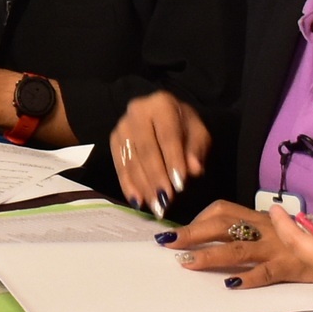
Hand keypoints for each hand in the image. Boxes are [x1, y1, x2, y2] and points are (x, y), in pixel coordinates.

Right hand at [107, 89, 210, 209]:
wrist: (163, 118)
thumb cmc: (183, 128)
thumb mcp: (198, 134)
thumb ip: (197, 150)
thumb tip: (194, 170)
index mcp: (161, 104)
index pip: (168, 136)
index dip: (174, 161)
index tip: (180, 186)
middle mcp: (137, 111)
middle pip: (146, 149)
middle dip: (157, 178)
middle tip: (166, 201)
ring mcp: (122, 126)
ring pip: (132, 160)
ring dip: (144, 186)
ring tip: (155, 207)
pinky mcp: (114, 140)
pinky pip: (120, 166)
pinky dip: (129, 186)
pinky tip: (138, 201)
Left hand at [158, 199, 312, 286]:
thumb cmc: (300, 242)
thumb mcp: (273, 230)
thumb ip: (246, 231)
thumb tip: (210, 238)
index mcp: (258, 218)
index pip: (223, 210)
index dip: (199, 219)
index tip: (180, 232)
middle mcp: (264, 229)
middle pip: (224, 226)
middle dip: (194, 232)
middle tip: (169, 242)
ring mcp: (275, 248)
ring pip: (239, 249)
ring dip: (211, 254)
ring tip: (187, 261)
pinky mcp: (288, 267)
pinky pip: (266, 272)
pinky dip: (248, 277)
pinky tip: (231, 283)